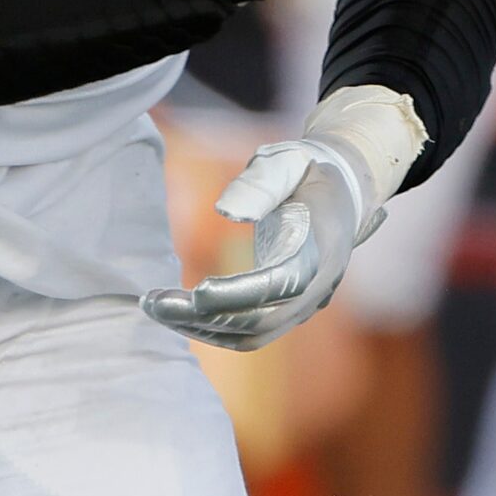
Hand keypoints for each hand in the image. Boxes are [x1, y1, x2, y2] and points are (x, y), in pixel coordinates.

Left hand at [143, 137, 376, 350]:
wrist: (341, 194)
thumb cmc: (307, 171)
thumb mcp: (288, 161)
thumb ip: (260, 182)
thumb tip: (223, 211)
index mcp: (322, 244)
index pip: (284, 282)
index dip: (241, 293)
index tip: (196, 292)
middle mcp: (319, 285)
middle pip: (262, 319)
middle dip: (205, 317)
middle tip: (154, 303)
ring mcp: (306, 304)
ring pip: (253, 335)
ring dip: (202, 328)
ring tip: (157, 307)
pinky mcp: (289, 312)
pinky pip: (252, 334)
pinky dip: (214, 330)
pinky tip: (179, 314)